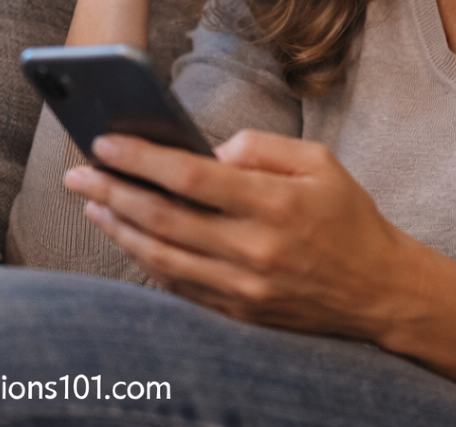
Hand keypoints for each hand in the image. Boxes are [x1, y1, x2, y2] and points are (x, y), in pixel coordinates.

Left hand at [64, 130, 410, 338]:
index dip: (143, 158)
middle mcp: (254, 248)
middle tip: (77, 173)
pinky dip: (146, 261)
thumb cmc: (349, 216)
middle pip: (164, 217)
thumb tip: (211, 151)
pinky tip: (128, 238)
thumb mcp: (320, 161)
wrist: (377, 289)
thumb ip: (263, 147)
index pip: (192, 177)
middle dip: (112, 191)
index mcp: (275, 202)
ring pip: (161, 255)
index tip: (107, 141)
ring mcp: (243, 287)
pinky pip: (179, 286)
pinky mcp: (238, 313)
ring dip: (118, 229)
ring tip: (91, 203)